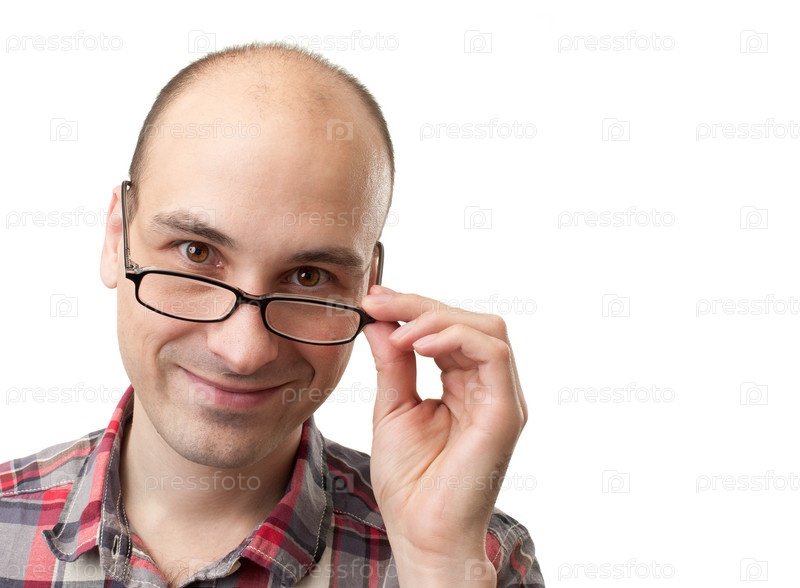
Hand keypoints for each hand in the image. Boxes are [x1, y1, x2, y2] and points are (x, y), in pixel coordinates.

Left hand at [360, 285, 527, 585]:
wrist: (421, 533)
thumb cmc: (410, 482)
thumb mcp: (393, 408)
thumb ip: (393, 363)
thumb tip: (381, 321)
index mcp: (465, 386)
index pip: (449, 329)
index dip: (413, 308)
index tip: (373, 300)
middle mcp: (489, 388)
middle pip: (469, 320)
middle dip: (421, 304)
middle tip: (378, 302)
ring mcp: (501, 398)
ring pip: (485, 328)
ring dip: (436, 317)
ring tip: (397, 329)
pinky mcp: (505, 411)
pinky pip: (493, 354)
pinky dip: (455, 337)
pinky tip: (417, 343)